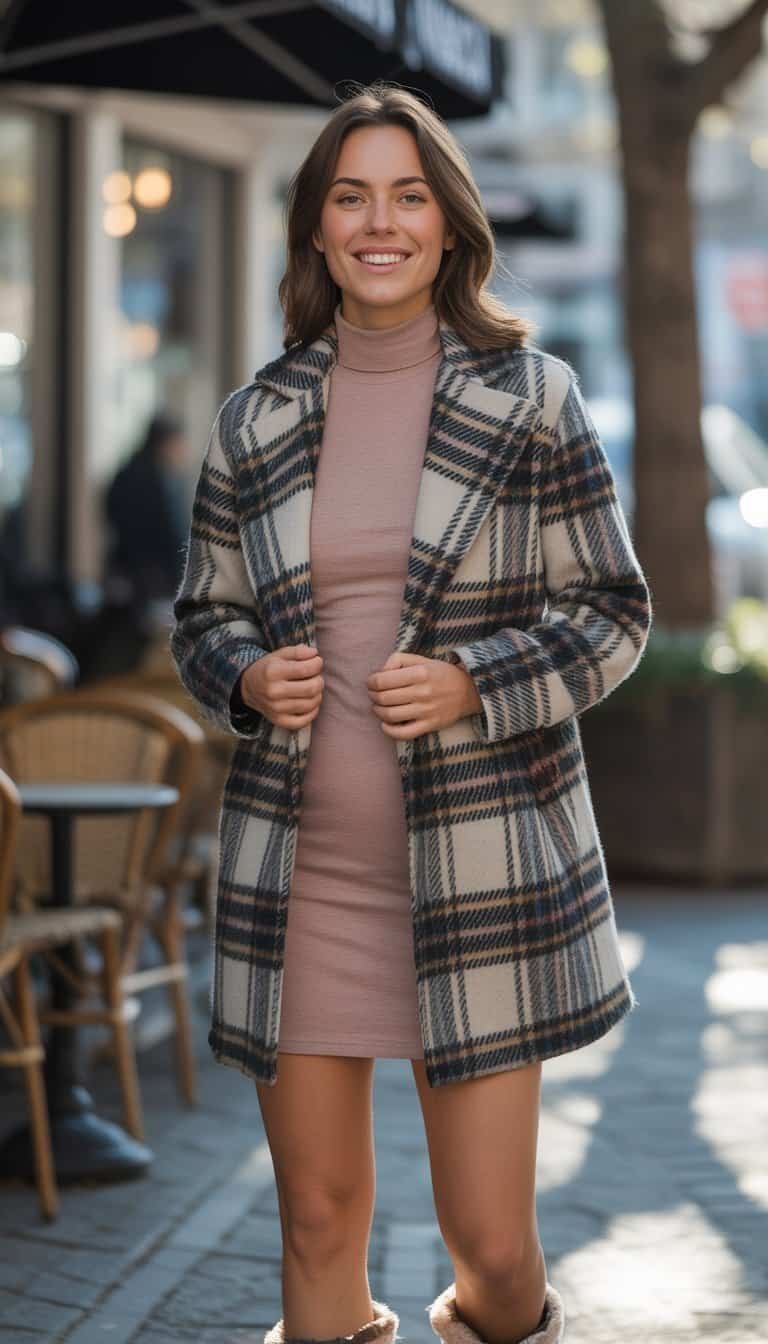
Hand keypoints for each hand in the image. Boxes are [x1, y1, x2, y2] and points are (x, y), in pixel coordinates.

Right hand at [240, 642, 323, 729]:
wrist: (249, 688)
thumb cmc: (269, 668)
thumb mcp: (280, 654)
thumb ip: (298, 651)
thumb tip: (315, 654)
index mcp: (273, 672)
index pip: (307, 669)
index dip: (318, 663)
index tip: (316, 662)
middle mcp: (274, 692)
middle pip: (312, 688)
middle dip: (319, 680)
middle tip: (314, 676)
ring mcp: (276, 709)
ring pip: (312, 704)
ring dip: (318, 694)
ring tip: (311, 688)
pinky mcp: (279, 721)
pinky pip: (305, 721)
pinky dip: (312, 712)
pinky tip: (309, 702)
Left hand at [366, 651, 481, 740]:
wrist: (468, 691)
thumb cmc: (439, 674)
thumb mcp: (420, 659)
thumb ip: (397, 660)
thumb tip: (379, 673)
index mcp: (420, 672)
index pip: (382, 680)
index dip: (371, 682)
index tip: (371, 683)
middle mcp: (423, 692)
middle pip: (383, 698)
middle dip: (373, 696)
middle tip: (373, 694)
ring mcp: (426, 710)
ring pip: (390, 715)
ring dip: (378, 711)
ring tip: (378, 707)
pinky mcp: (430, 725)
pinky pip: (403, 733)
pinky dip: (389, 730)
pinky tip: (385, 724)